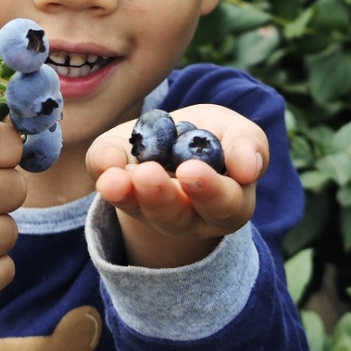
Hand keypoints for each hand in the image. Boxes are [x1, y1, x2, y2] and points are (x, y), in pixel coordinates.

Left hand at [86, 104, 267, 267]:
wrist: (175, 135)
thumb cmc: (216, 137)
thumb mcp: (237, 133)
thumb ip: (247, 145)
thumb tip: (248, 168)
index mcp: (227, 204)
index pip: (224, 205)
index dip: (209, 191)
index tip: (192, 171)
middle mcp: (188, 216)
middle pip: (176, 217)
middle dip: (161, 197)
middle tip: (148, 175)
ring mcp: (150, 209)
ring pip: (140, 210)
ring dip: (127, 193)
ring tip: (115, 178)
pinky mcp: (119, 189)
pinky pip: (111, 187)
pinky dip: (104, 173)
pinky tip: (103, 165)